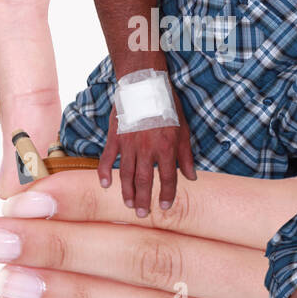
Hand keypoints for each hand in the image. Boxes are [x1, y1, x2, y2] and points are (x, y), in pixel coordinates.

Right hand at [98, 87, 196, 215]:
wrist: (144, 83)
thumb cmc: (166, 105)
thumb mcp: (183, 129)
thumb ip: (186, 155)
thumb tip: (192, 177)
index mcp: (166, 147)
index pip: (168, 178)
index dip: (167, 194)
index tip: (164, 206)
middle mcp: (147, 148)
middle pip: (144, 181)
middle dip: (143, 199)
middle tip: (141, 214)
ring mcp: (129, 143)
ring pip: (126, 174)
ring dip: (126, 191)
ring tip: (128, 205)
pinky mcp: (115, 137)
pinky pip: (108, 158)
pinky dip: (105, 173)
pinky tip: (105, 185)